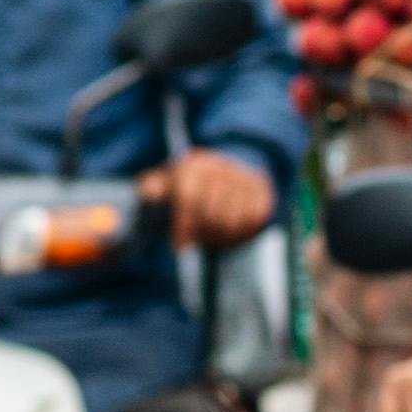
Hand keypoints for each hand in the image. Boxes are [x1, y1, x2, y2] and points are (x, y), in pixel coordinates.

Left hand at [154, 146, 277, 251]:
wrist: (234, 169)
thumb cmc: (194, 184)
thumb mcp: (170, 182)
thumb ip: (154, 187)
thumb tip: (147, 191)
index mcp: (195, 164)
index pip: (189, 197)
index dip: (183, 226)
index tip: (179, 246)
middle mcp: (221, 167)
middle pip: (210, 215)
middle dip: (201, 234)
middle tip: (198, 239)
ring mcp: (244, 179)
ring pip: (229, 223)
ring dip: (219, 236)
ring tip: (212, 233)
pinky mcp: (263, 193)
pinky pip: (250, 223)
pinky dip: (239, 233)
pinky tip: (230, 229)